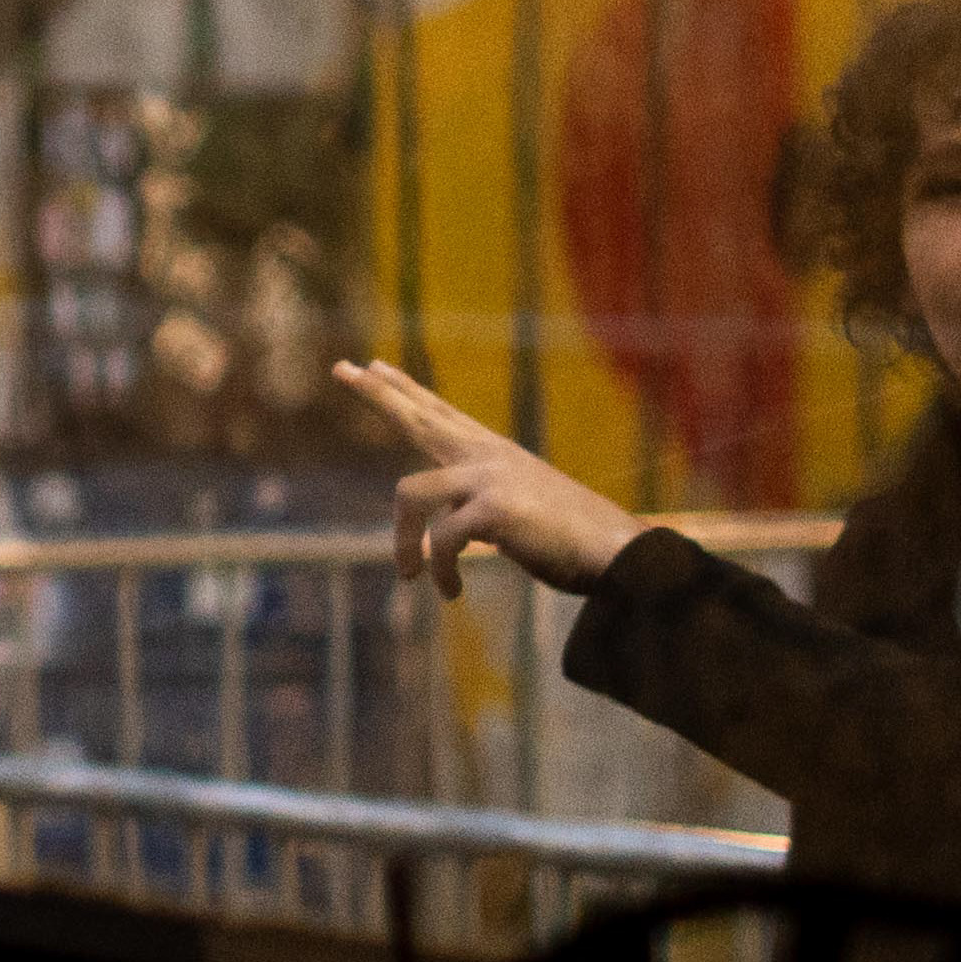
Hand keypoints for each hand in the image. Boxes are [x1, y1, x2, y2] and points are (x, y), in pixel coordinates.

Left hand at [332, 359, 651, 597]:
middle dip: (378, 395)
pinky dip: (439, 572)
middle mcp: (490, 456)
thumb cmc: (572, 541)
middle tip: (341, 368)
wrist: (619, 552)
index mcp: (496, 454)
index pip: (440, 413)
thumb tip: (445, 528)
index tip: (371, 367)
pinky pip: (440, 542)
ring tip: (408, 575)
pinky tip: (451, 594)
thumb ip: (481, 509)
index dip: (405, 391)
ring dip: (401, 543)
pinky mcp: (494, 510)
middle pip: (420, 417)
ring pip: (409, 493)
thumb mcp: (520, 515)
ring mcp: (491, 478)